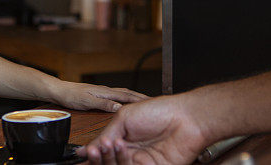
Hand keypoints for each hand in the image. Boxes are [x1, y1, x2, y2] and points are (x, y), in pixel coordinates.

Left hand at [51, 81, 147, 111]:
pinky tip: (126, 101)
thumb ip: (104, 104)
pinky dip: (126, 98)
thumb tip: (120, 107)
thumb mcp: (88, 102)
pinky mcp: (99, 94)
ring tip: (144, 101)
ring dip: (134, 97)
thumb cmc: (71, 96)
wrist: (60, 90)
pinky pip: (117, 95)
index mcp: (106, 91)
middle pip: (128, 93)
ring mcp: (103, 91)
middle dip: (141, 96)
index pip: (127, 95)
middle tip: (154, 101)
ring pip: (123, 93)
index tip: (152, 102)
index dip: (140, 99)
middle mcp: (106, 90)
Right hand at [77, 95, 210, 164]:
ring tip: (109, 145)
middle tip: (94, 150)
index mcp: (124, 140)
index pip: (104, 153)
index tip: (84, 153)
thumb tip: (87, 148)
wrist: (186, 118)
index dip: (94, 154)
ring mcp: (142, 163)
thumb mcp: (125, 118)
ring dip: (110, 159)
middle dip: (99, 158)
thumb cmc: (159, 111)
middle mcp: (132, 154)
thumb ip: (106, 134)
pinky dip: (123, 163)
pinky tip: (122, 150)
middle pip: (109, 163)